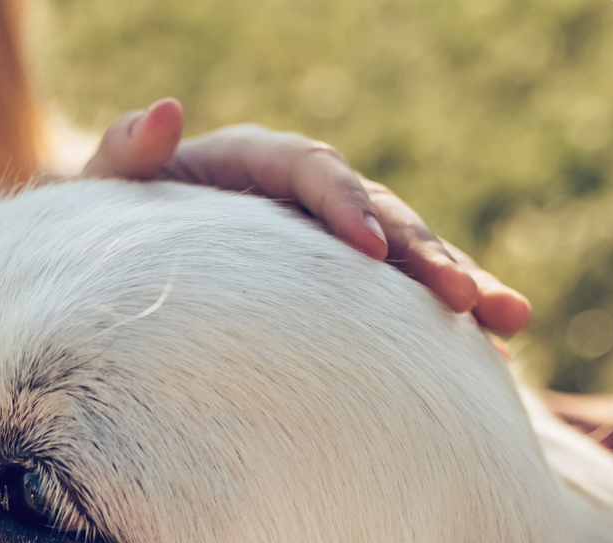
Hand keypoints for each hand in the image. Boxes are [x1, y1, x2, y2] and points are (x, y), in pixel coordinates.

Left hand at [82, 99, 530, 336]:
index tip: (366, 251)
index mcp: (255, 166)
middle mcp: (304, 200)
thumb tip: (163, 112)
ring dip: (459, 287)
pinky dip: (439, 332)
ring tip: (510, 325)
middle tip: (466, 301)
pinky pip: (395, 307)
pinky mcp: (336, 293)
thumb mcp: (102, 193)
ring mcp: (327, 247)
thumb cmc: (102, 231)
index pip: (311, 175)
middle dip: (426, 255)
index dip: (343, 207)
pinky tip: (494, 361)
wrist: (112, 271)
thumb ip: (125, 156)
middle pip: (379, 216)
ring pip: (404, 260)